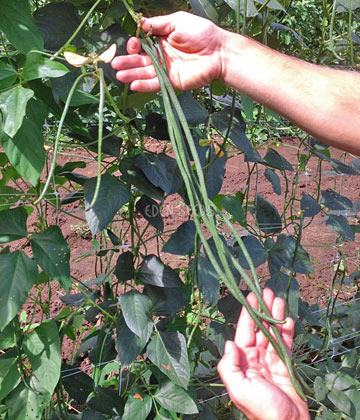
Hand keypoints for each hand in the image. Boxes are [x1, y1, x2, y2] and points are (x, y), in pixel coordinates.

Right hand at [111, 12, 223, 91]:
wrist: (219, 52)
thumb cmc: (201, 33)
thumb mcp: (177, 21)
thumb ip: (158, 24)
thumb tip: (140, 24)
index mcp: (162, 40)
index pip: (142, 45)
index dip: (135, 45)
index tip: (132, 45)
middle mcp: (162, 56)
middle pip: (141, 60)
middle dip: (127, 62)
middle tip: (114, 65)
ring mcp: (166, 70)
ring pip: (146, 73)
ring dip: (132, 74)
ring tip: (119, 76)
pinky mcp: (172, 82)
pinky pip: (156, 84)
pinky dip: (145, 85)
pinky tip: (134, 84)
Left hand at [217, 289, 309, 419]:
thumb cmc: (261, 408)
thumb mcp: (239, 389)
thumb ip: (230, 366)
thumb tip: (229, 343)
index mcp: (242, 361)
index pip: (244, 331)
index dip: (247, 313)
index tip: (250, 296)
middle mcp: (254, 358)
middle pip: (258, 328)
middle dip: (262, 310)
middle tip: (266, 291)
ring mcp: (270, 360)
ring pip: (272, 333)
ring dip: (275, 316)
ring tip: (278, 299)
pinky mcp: (284, 365)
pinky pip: (285, 344)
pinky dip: (287, 331)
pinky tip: (288, 319)